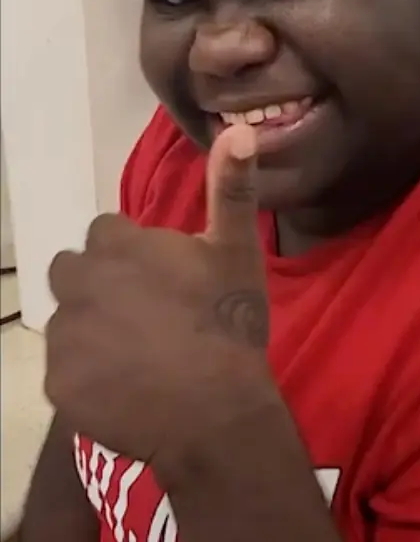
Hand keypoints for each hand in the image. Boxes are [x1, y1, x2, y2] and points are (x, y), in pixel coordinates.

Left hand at [45, 124, 272, 464]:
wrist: (214, 412)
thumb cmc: (228, 327)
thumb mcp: (237, 253)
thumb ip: (231, 190)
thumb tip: (238, 129)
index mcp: (120, 246)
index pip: (106, 234)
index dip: (133, 256)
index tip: (162, 282)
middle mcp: (80, 282)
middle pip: (73, 271)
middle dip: (98, 286)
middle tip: (145, 318)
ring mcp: (65, 334)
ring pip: (67, 321)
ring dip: (91, 331)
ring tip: (138, 358)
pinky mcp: (58, 381)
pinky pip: (66, 371)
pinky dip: (88, 379)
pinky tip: (127, 390)